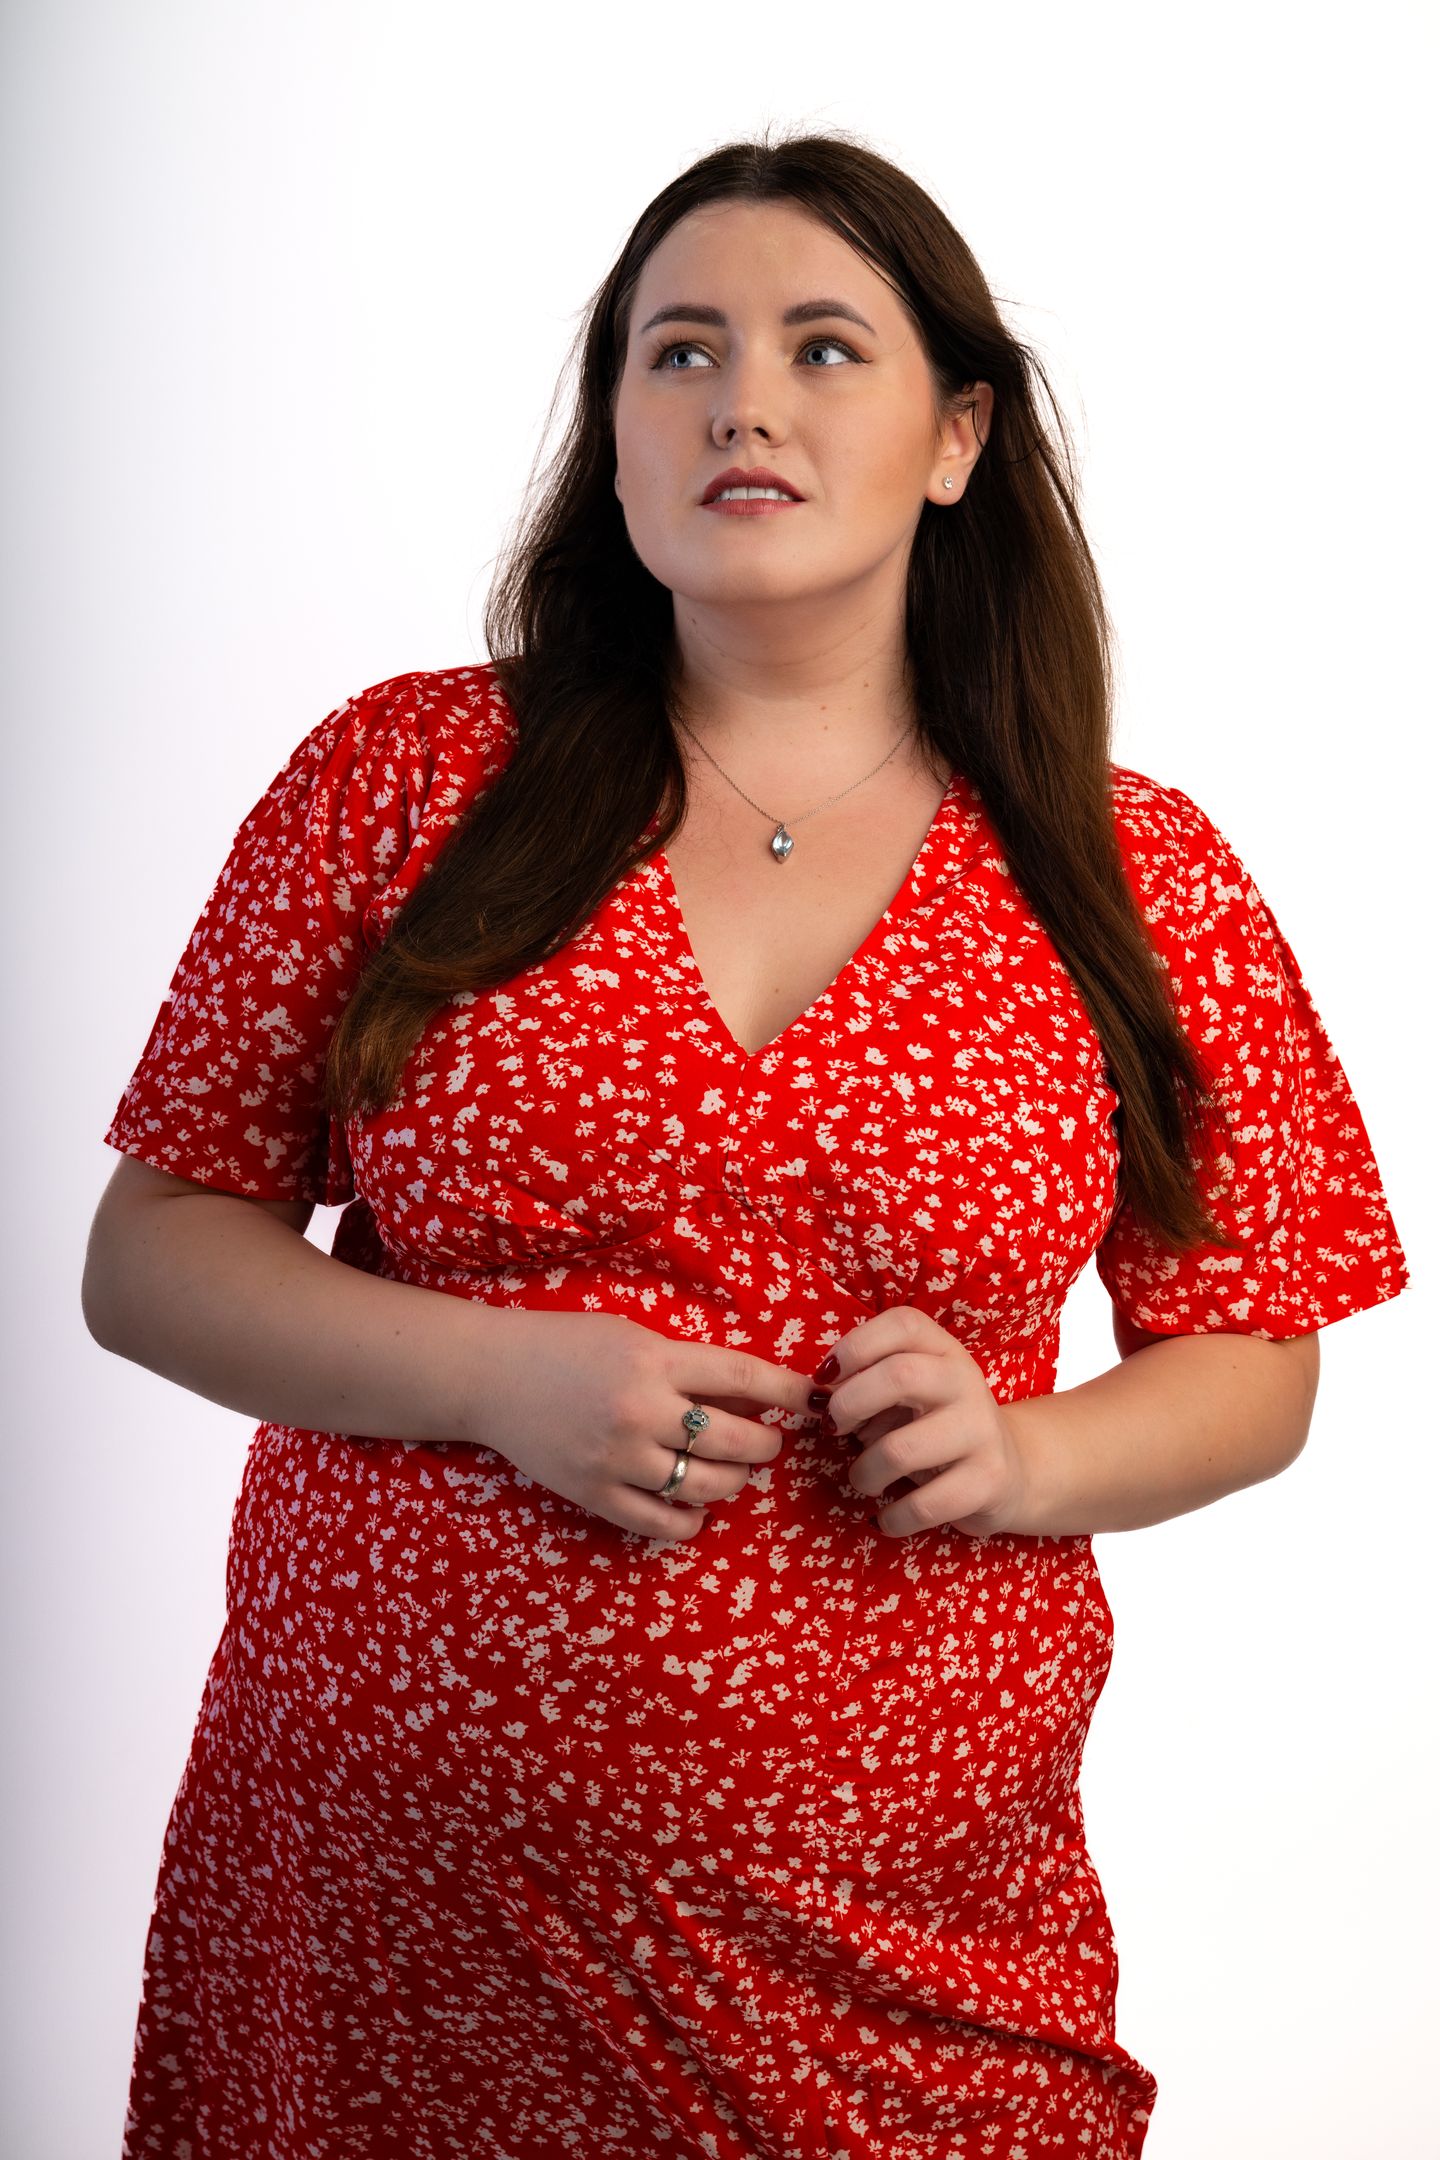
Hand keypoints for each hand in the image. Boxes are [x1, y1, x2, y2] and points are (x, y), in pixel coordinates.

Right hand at [461, 1307, 813, 1542]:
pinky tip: (698, 1512)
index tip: (812, 1401)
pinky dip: (689, 1522)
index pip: (742, 1377)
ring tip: (734, 1474)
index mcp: (654, 1360)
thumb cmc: (567, 1345)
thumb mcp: (633, 1336)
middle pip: (733, 1441)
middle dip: (765, 1446)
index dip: (786, 1392)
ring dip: (733, 1484)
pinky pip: (659, 1521)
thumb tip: (750, 1393)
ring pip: (705, 1486)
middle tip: (768, 1445)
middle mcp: (641, 1410)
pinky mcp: (595, 1493)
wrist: (492, 1376)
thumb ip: (685, 1364)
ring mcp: (618, 1457)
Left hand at [817, 1306, 1032, 1538]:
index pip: (903, 1323)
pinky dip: (892, 1517)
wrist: (1011, 1471)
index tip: (825, 1378)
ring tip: (864, 1479)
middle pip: (899, 1376)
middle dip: (848, 1405)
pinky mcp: (988, 1480)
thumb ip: (868, 1386)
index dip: (856, 1346)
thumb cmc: (937, 1427)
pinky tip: (886, 1517)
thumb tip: (819, 1399)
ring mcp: (981, 1430)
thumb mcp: (910, 1395)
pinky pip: (922, 1505)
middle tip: (834, 1428)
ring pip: (901, 1450)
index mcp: (944, 1350)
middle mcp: (966, 1381)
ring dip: (865, 1472)